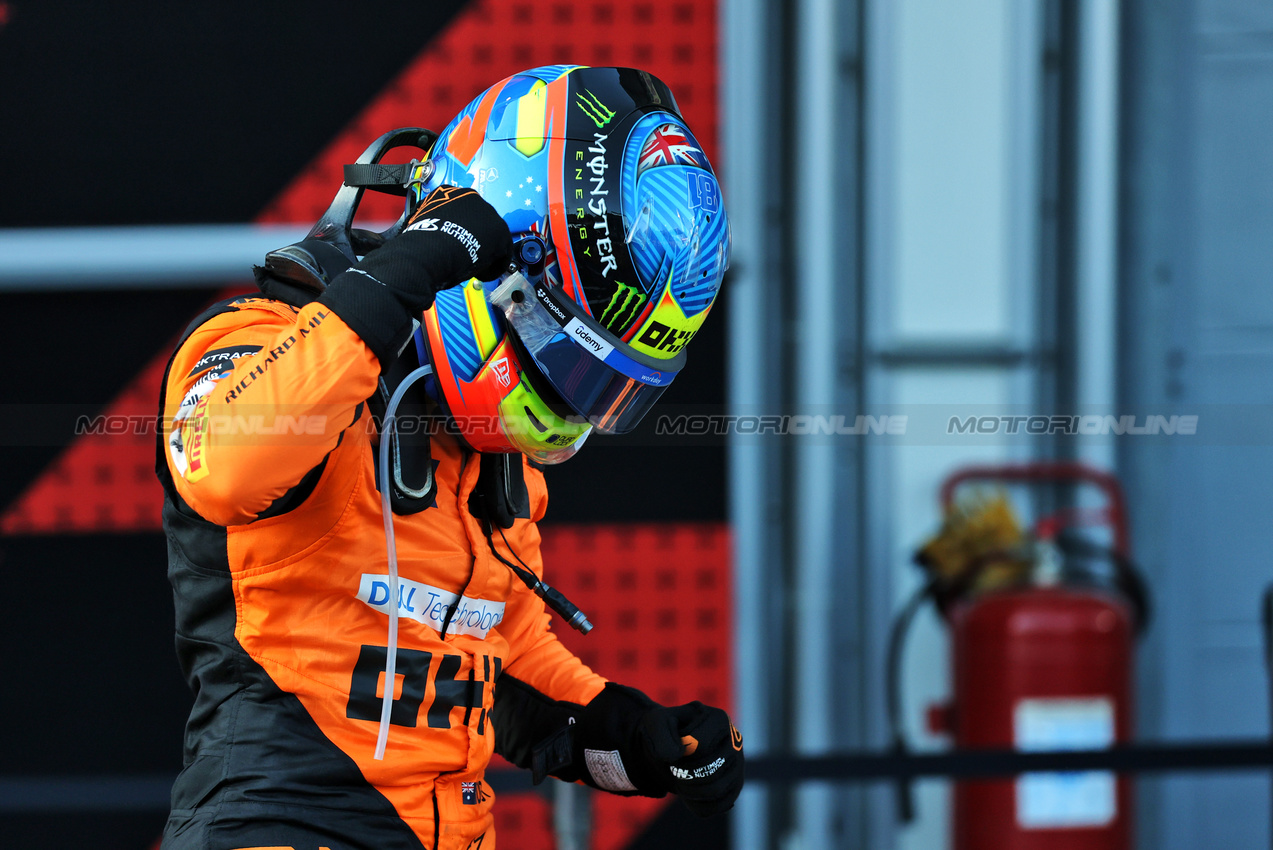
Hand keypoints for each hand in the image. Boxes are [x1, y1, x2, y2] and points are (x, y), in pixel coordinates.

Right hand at [354, 185, 513, 312]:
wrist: (428, 251)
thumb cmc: (420, 242)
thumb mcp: (426, 224)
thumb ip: (438, 224)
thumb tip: (440, 235)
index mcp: (449, 192)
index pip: (464, 211)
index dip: (464, 230)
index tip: (460, 243)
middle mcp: (471, 197)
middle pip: (482, 220)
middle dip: (477, 239)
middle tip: (468, 255)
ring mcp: (487, 212)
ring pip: (494, 235)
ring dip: (486, 252)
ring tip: (474, 266)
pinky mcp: (500, 231)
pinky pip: (502, 252)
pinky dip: (494, 265)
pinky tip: (482, 273)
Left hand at [638, 702, 744, 816]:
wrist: (669, 747)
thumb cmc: (665, 732)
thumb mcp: (655, 725)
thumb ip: (662, 737)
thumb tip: (677, 754)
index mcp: (719, 719)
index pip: (700, 747)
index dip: (679, 753)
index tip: (672, 748)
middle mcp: (735, 741)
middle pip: (710, 770)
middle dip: (683, 774)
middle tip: (673, 767)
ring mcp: (738, 765)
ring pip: (716, 791)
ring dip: (689, 790)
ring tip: (680, 778)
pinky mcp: (735, 786)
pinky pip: (720, 805)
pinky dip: (698, 804)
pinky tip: (688, 791)